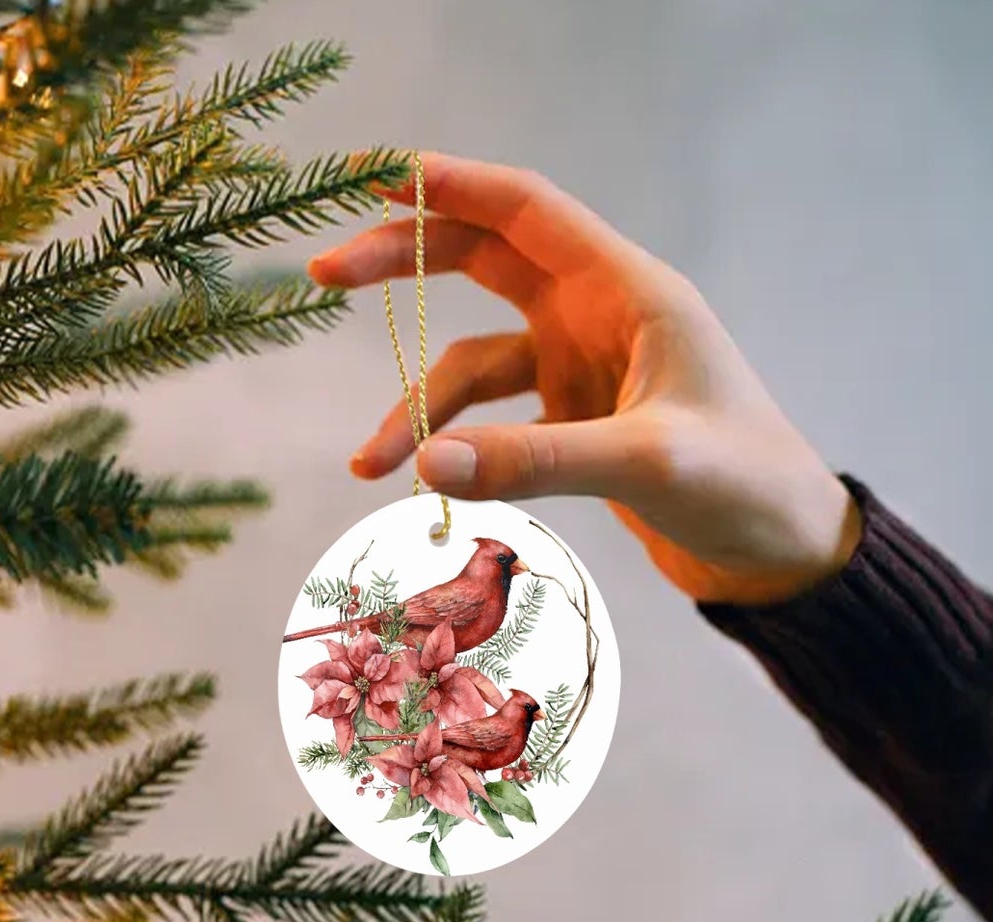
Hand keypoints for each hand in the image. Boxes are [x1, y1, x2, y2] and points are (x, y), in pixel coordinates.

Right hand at [309, 153, 861, 605]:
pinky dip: (452, 449)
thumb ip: (534, 459)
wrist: (780, 555)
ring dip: (418, 406)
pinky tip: (424, 482)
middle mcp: (597, 320)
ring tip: (366, 465)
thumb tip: (423, 463)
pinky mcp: (572, 429)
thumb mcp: (645, 463)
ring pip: (473, 364)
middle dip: (406, 264)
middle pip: (484, 263)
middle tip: (327, 272)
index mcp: (629, 292)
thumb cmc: (744, 487)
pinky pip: (490, 426)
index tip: (381, 179)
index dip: (454, 186)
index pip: (528, 211)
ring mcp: (580, 374)